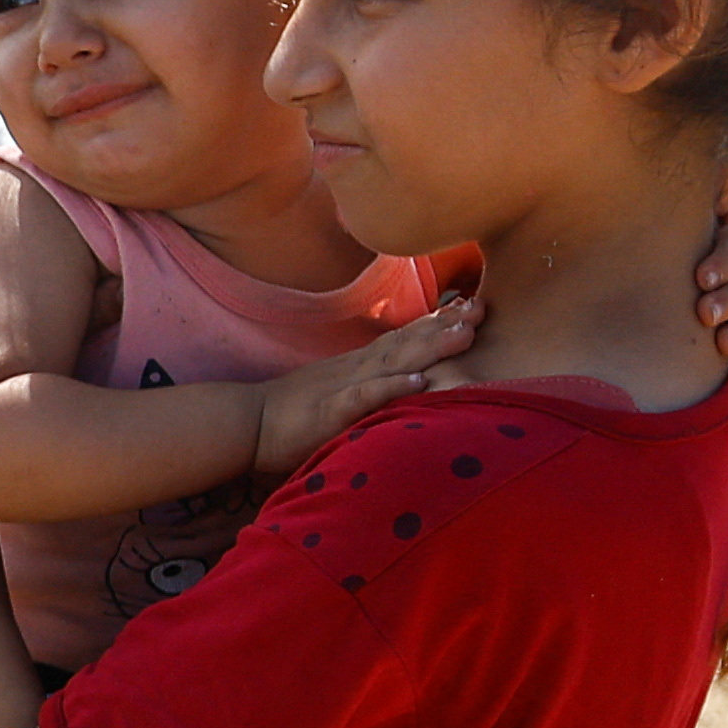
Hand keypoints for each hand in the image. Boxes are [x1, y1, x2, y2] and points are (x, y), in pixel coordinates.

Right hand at [253, 295, 482, 476]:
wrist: (243, 422)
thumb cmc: (286, 413)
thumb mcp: (332, 391)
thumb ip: (363, 384)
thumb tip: (393, 379)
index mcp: (356, 365)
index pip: (401, 337)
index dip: (436, 321)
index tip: (469, 305)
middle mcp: (355, 368)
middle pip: (407, 341)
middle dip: (446, 325)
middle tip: (483, 307)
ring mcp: (343, 386)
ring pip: (394, 361)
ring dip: (431, 346)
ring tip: (465, 334)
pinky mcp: (331, 412)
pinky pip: (365, 396)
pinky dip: (393, 386)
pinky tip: (419, 380)